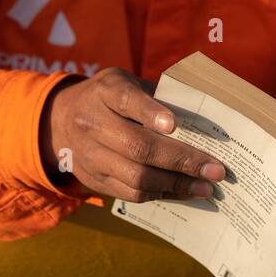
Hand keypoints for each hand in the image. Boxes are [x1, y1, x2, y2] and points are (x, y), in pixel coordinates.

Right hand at [38, 67, 225, 203]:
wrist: (59, 121)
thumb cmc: (108, 97)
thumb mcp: (124, 82)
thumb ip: (154, 95)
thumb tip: (201, 117)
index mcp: (105, 92)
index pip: (126, 100)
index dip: (150, 112)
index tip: (175, 124)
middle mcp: (93, 124)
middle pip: (138, 146)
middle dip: (181, 160)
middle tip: (216, 169)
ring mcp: (91, 157)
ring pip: (136, 176)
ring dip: (177, 185)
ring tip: (207, 187)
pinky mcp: (95, 181)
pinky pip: (131, 193)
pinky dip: (162, 193)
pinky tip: (185, 191)